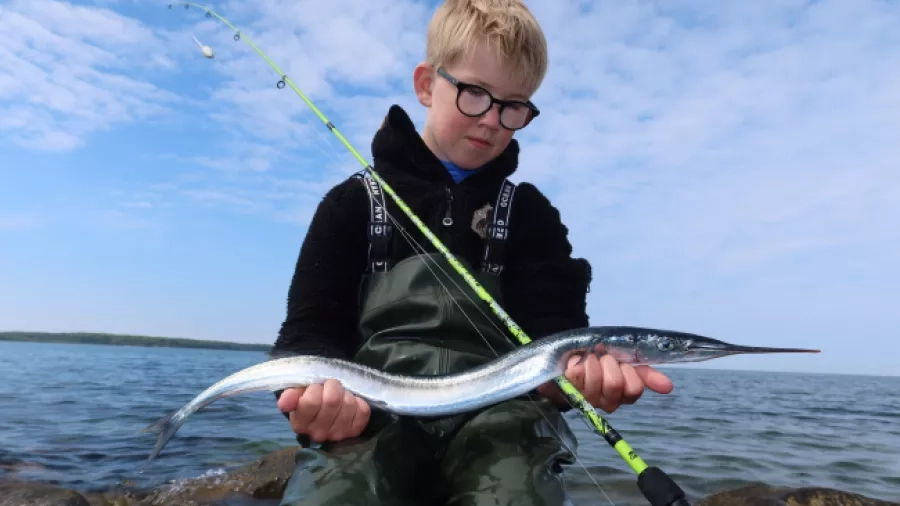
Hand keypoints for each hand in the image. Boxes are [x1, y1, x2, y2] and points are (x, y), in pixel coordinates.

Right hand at [276, 379, 370, 441]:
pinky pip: (362, 411)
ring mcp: (338, 434)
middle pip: (331, 401)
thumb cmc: (309, 396)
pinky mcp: (355, 431)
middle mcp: (318, 433)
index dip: (315, 388)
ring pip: (348, 404)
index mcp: (300, 424)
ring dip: (345, 394)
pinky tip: (350, 402)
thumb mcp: (297, 393)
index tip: (315, 387)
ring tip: (340, 395)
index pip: (310, 402)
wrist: (324, 404)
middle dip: (332, 387)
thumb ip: (290, 396)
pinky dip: (358, 401)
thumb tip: (284, 403)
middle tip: (329, 387)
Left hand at [536, 354, 673, 412]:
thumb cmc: (600, 360)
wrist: (570, 357)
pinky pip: (578, 373)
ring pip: (596, 378)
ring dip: (592, 361)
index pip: (634, 389)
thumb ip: (646, 373)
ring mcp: (587, 399)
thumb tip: (669, 387)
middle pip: (615, 383)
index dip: (628, 372)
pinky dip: (578, 361)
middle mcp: (606, 402)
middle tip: (603, 358)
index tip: (621, 363)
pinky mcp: (568, 391)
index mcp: (623, 396)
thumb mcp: (625, 363)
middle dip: (609, 363)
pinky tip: (576, 362)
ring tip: (588, 359)